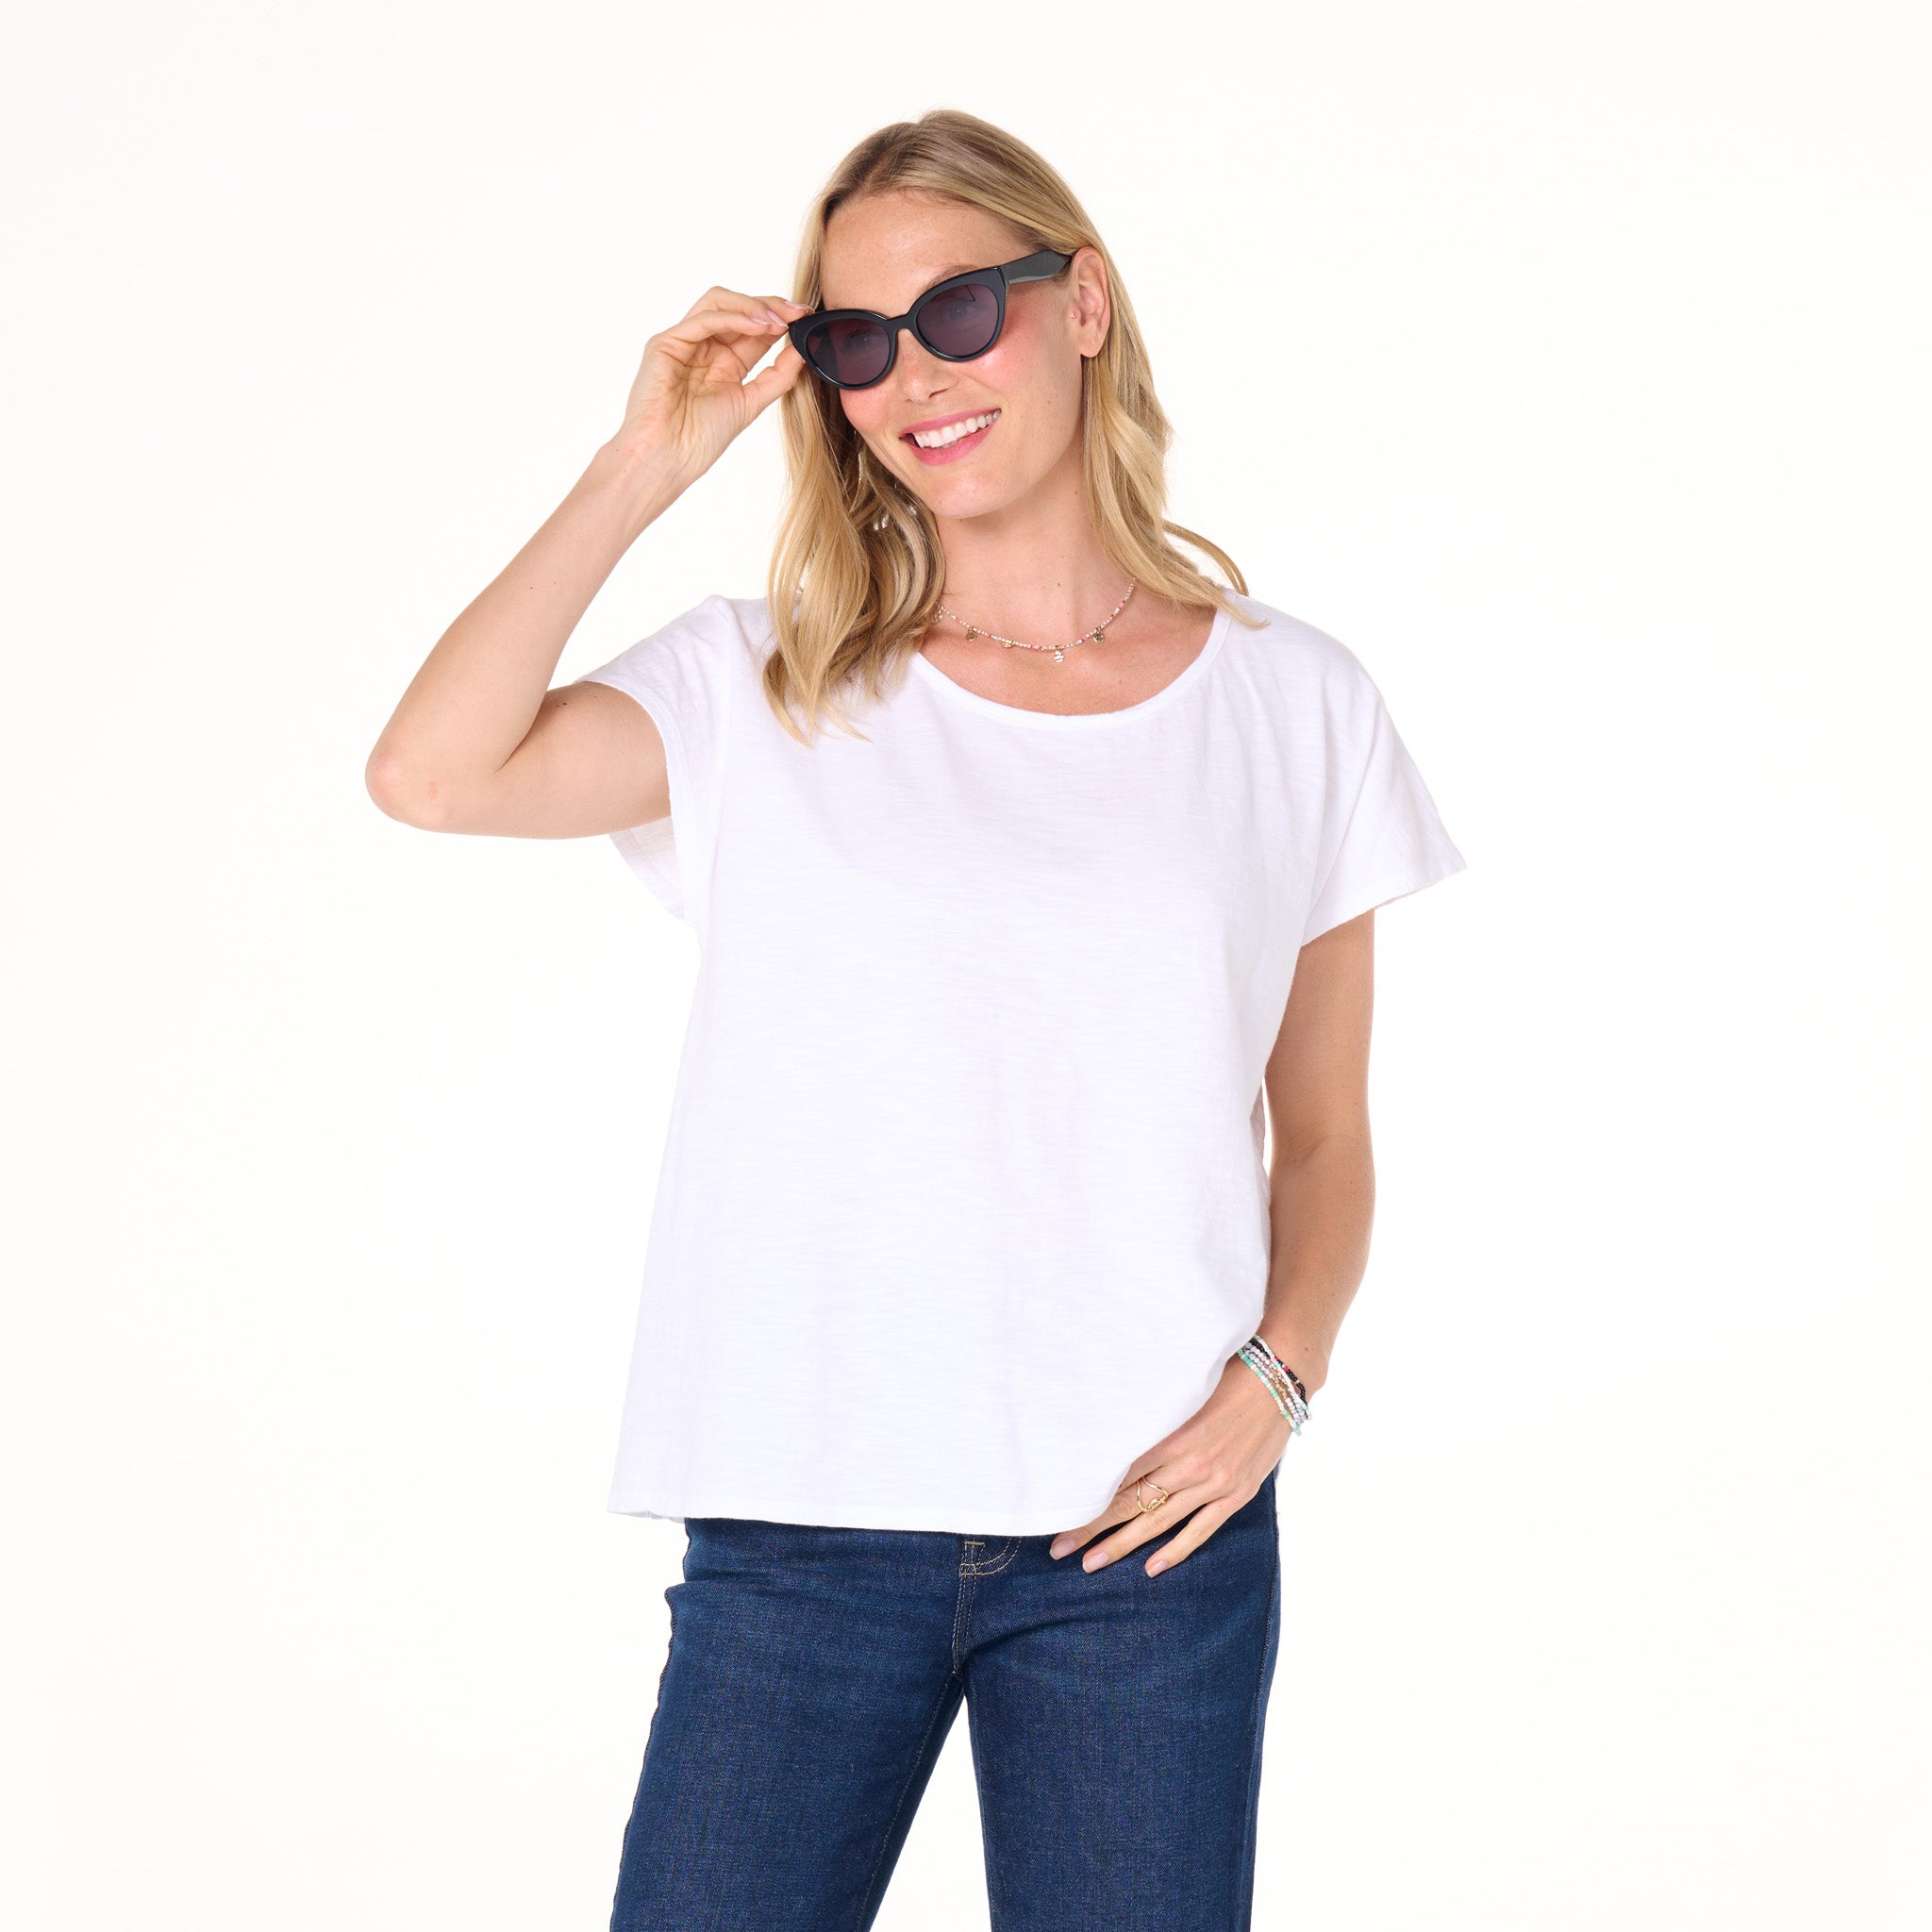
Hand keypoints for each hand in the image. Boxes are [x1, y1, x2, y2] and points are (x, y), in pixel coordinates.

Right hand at [610, 285, 812, 491]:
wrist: (668, 459)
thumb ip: (777, 377)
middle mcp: (703, 347)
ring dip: (753, 306)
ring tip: (779, 321)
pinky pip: (703, 319)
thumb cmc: (699, 439)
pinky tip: (758, 326)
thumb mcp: (750, 403)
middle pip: (737, 307)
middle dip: (771, 306)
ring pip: (718, 303)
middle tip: (799, 313)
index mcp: (722, 362)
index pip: (753, 328)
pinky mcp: (666, 343)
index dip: (780, 319)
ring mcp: (683, 342)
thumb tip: (803, 352)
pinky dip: (734, 317)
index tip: (807, 319)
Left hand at [1047, 1351, 1294, 1577]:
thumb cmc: (1226, 1374)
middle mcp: (1190, 1464)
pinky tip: (1152, 1567)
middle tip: (1060, 1549)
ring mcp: (1215, 1483)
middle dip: (1093, 1528)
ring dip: (1123, 1545)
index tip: (1058, 1512)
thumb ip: (1151, 1417)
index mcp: (1171, 1436)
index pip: (1118, 1476)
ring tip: (1092, 1563)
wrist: (1280, 1379)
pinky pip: (1202, 1529)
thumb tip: (1108, 1434)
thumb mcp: (1181, 1390)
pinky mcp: (1237, 1494)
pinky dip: (1176, 1549)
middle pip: (1131, 1503)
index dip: (1086, 1498)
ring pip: (1160, 1522)